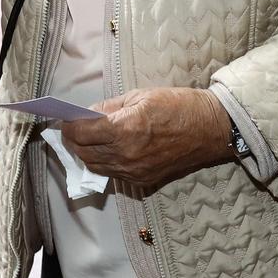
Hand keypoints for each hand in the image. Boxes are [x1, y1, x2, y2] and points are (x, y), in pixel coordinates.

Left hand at [60, 88, 233, 190]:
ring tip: (89, 139)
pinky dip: (104, 163)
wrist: (210, 130)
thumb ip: (109, 107)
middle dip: (73, 140)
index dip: (69, 125)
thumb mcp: (141, 96)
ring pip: (95, 167)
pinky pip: (113, 174)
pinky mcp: (142, 181)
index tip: (67, 118)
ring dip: (86, 153)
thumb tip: (87, 114)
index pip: (80, 133)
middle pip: (83, 153)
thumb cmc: (178, 105)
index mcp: (123, 130)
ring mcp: (134, 172)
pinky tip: (109, 150)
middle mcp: (125, 156)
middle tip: (74, 127)